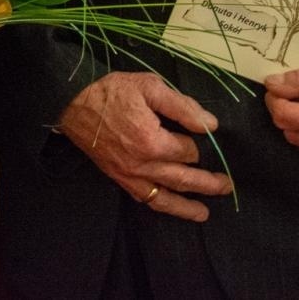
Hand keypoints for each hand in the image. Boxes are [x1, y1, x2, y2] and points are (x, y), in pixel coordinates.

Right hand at [57, 71, 231, 222]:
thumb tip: (210, 125)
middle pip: (183, 179)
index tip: (198, 132)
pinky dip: (161, 205)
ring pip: (165, 197)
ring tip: (204, 213)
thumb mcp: (148, 86)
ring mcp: (130, 175)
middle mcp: (143, 164)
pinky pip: (144, 198)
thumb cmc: (110, 92)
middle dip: (208, 183)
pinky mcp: (119, 178)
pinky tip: (171, 207)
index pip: (188, 150)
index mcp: (152, 140)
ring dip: (187, 207)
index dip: (197, 141)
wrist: (71, 104)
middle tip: (227, 185)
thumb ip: (181, 106)